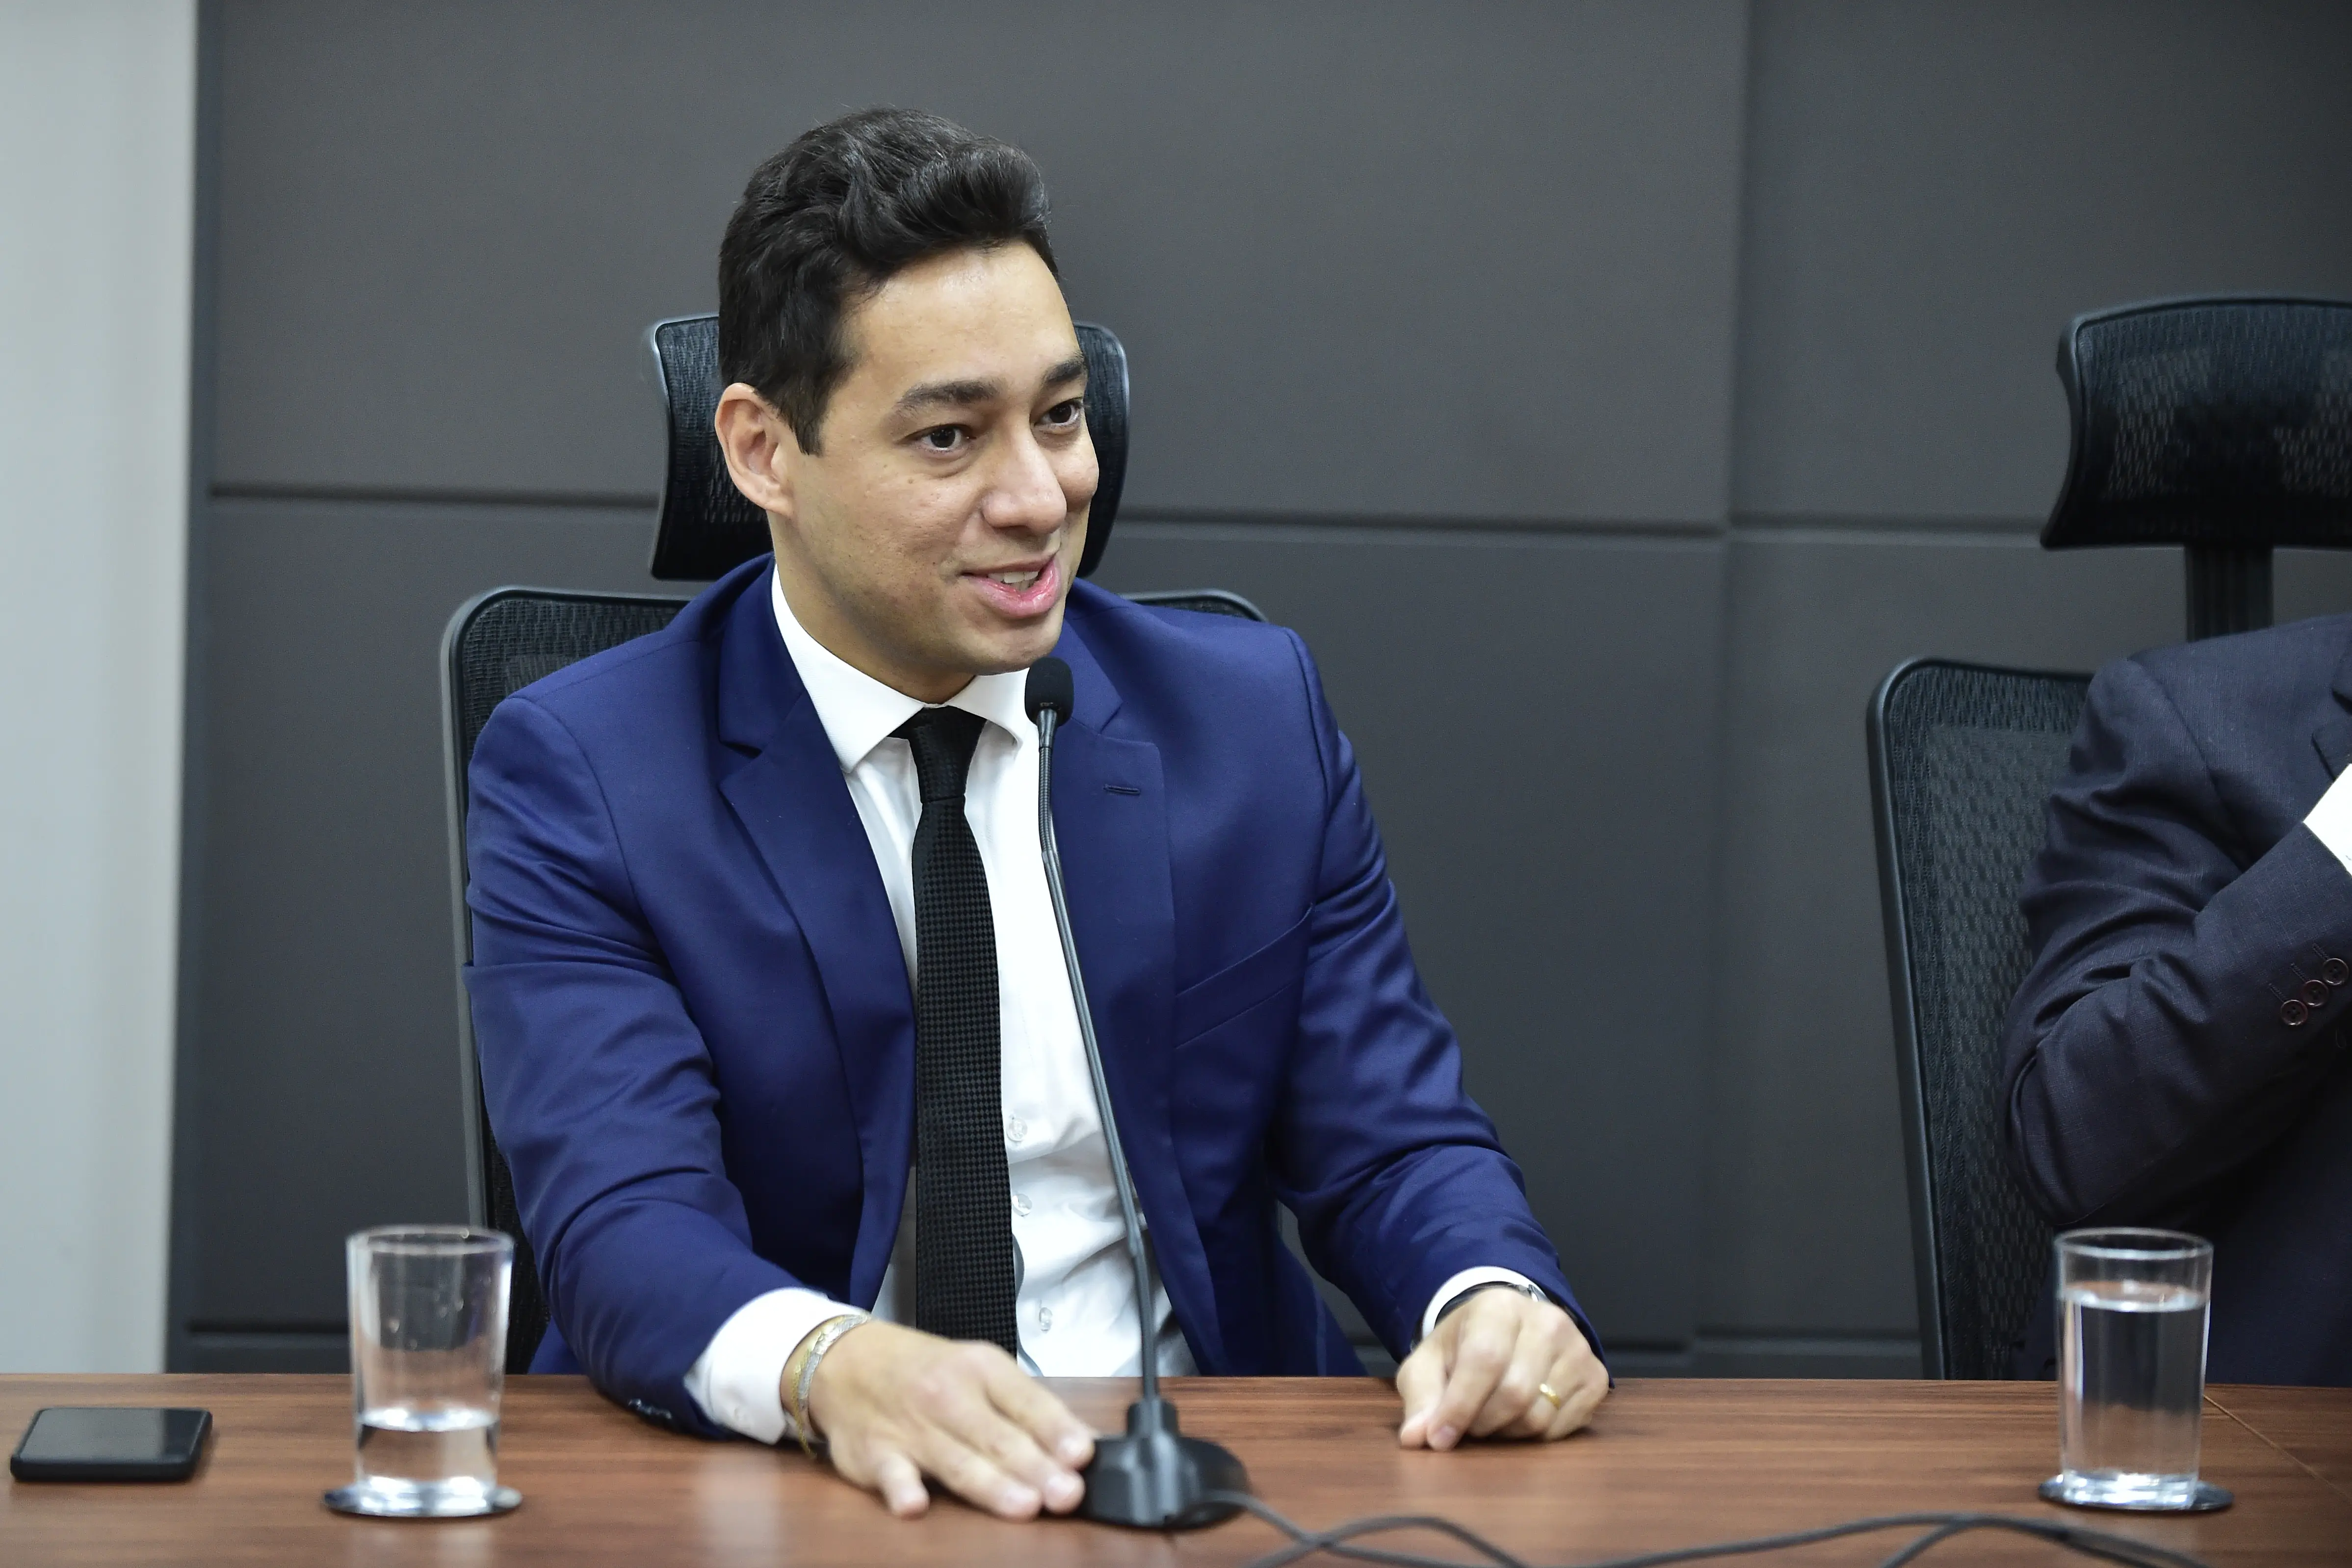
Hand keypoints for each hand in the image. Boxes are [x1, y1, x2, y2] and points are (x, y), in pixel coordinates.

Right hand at [800, 1319, 1095, 1519]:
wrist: (847, 1359)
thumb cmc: (928, 1372)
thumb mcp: (981, 1372)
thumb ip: (1030, 1410)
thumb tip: (1085, 1445)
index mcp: (982, 1370)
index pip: (1027, 1402)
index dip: (1057, 1430)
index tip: (1083, 1455)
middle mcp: (949, 1396)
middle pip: (998, 1437)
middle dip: (1036, 1467)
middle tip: (1067, 1494)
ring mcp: (911, 1428)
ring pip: (956, 1460)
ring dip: (991, 1483)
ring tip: (1024, 1505)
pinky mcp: (876, 1454)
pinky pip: (890, 1473)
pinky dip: (901, 1487)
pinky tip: (915, 1504)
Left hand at [1394, 1287, 1605, 1449]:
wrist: (1507, 1330)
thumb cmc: (1464, 1347)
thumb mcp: (1429, 1364)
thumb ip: (1420, 1399)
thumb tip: (1414, 1438)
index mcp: (1500, 1306)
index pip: (1484, 1360)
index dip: (1459, 1406)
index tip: (1438, 1438)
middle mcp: (1547, 1321)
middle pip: (1515, 1394)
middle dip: (1482, 1422)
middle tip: (1467, 1424)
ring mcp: (1578, 1349)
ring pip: (1539, 1416)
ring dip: (1506, 1432)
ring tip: (1492, 1417)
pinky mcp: (1596, 1377)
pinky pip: (1563, 1429)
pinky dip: (1534, 1436)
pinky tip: (1519, 1417)